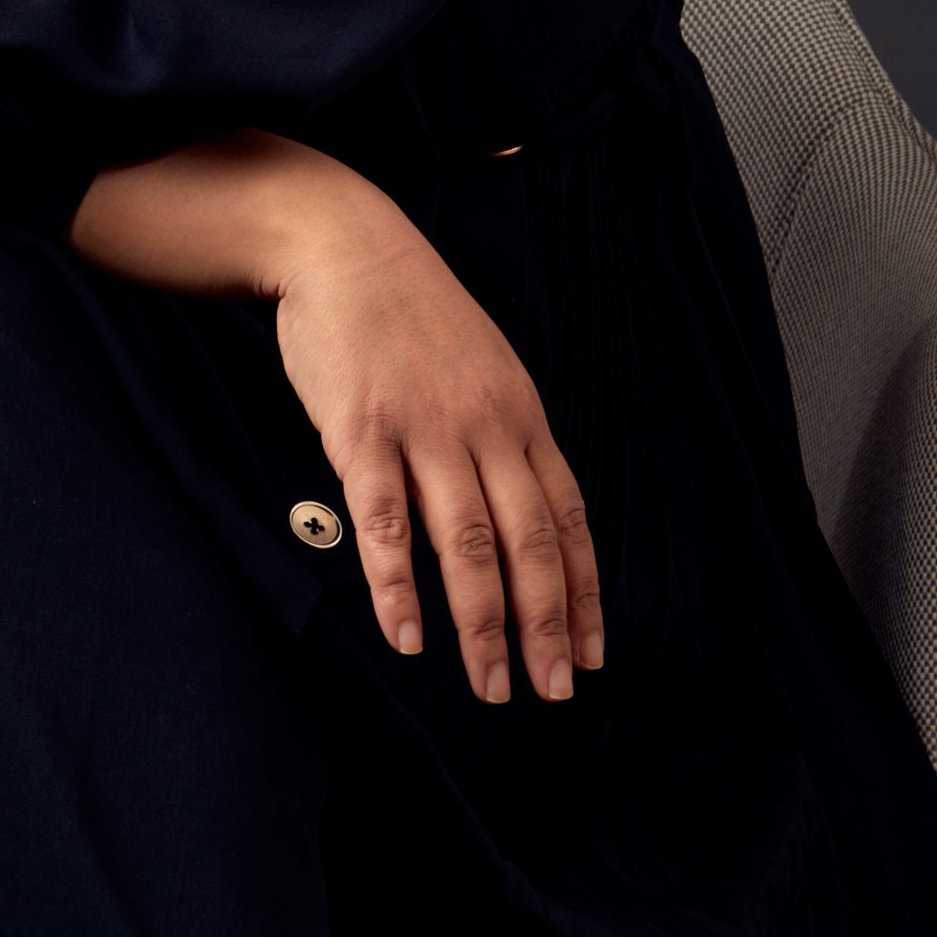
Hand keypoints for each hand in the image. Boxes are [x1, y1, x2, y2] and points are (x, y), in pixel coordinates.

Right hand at [272, 198, 601, 704]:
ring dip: (483, 622)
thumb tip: (522, 512)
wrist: (345, 244)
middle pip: (528, 540)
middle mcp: (485, 424)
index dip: (582, 592)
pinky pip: (385, 520)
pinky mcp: (362, 429)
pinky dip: (398, 584)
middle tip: (552, 693)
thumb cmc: (410, 312)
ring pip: (467, 541)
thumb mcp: (482, 364)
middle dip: (544, 625)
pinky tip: (407, 634)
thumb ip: (502, 433)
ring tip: (489, 685)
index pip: (567, 517)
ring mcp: (424, 427)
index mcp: (520, 412)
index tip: (592, 655)